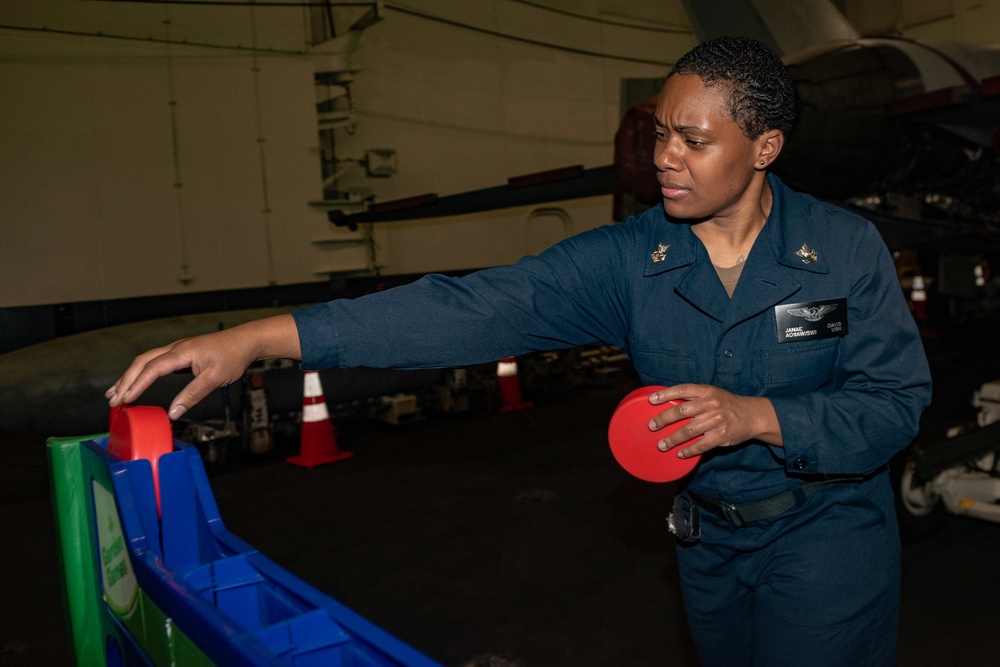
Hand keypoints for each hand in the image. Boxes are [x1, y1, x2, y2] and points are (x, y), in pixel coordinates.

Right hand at [106, 314, 299, 419]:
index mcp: (182, 352)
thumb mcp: (214, 379)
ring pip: (146, 361)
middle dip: (125, 381)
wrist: (245, 341)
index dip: (137, 385)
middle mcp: (175, 348)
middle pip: (142, 362)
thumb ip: (193, 395)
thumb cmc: (232, 357)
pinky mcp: (180, 354)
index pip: (152, 369)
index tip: (124, 400)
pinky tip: (137, 383)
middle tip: (112, 400)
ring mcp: (177, 350)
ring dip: (130, 376)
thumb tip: (173, 412)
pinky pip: (155, 362)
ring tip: (115, 393)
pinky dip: (141, 373)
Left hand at [647, 383, 781, 457]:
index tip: (651, 400)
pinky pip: (701, 445)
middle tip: (651, 426)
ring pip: (688, 431)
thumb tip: (668, 404)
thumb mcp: (712, 394)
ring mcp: (716, 420)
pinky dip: (689, 450)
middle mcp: (710, 404)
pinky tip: (680, 453)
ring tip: (661, 445)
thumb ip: (694, 398)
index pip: (682, 390)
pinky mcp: (721, 435)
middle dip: (663, 419)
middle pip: (681, 411)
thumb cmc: (726, 404)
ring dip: (672, 439)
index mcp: (706, 391)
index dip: (665, 394)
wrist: (752, 415)